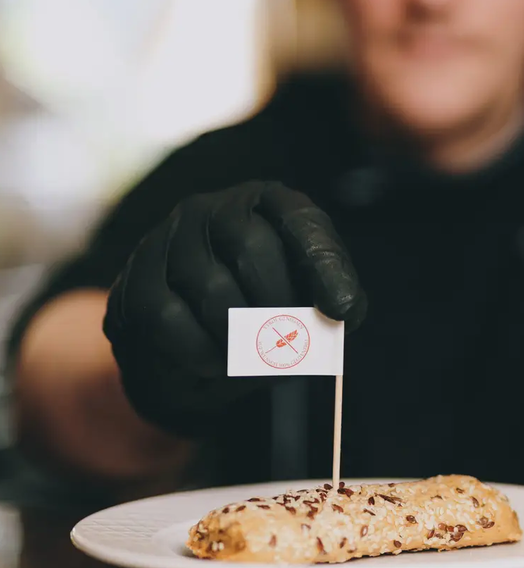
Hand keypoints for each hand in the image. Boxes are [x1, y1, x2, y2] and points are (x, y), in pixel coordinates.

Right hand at [103, 182, 365, 435]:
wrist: (188, 349)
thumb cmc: (260, 317)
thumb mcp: (304, 306)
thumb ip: (329, 306)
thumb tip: (343, 311)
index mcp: (266, 205)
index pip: (300, 220)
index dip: (324, 265)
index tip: (343, 310)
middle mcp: (214, 209)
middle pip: (253, 247)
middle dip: (278, 305)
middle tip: (289, 342)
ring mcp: (169, 238)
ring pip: (212, 287)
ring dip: (241, 337)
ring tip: (253, 358)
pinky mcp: (136, 277)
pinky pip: (168, 316)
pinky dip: (200, 350)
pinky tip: (215, 362)